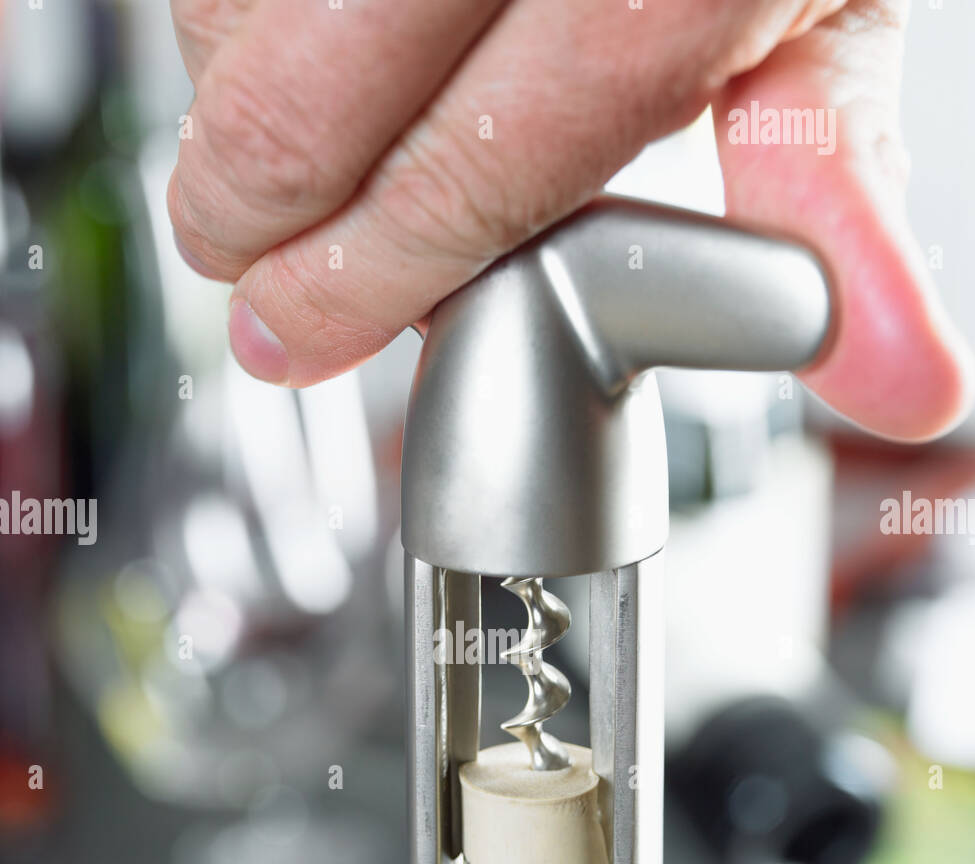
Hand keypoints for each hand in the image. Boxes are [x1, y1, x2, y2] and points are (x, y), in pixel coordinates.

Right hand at [168, 0, 970, 440]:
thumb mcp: (822, 17)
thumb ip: (825, 197)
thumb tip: (903, 386)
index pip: (472, 171)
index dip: (365, 282)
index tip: (296, 338)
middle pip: (302, 105)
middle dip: (251, 226)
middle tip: (260, 278)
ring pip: (225, 19)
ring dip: (226, 116)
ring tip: (289, 154)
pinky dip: (220, 20)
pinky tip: (280, 43)